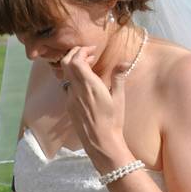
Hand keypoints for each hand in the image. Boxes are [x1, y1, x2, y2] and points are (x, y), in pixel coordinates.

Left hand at [60, 46, 131, 171]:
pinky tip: (85, 82)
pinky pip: (67, 86)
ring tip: (88, 65)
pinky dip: (73, 77)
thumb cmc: (113, 120)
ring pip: (65, 75)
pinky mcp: (68, 106)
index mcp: (89, 85)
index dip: (82, 50)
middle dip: (75, 53)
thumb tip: (125, 61)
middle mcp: (76, 90)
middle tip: (88, 53)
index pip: (76, 60)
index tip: (93, 49)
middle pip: (66, 63)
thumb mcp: (119, 97)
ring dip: (73, 65)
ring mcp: (70, 98)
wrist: (100, 141)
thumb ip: (118, 77)